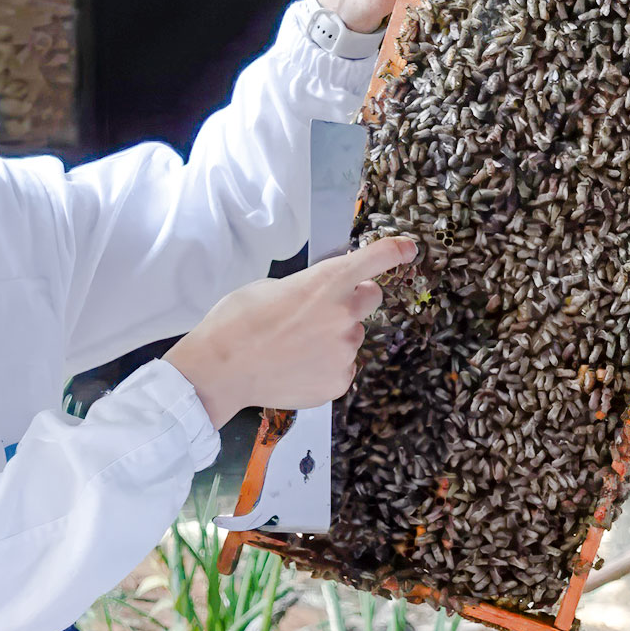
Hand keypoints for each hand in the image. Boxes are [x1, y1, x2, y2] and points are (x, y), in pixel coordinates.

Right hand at [164, 237, 418, 428]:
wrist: (220, 371)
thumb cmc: (235, 323)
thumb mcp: (270, 287)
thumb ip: (307, 287)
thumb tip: (321, 296)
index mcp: (326, 282)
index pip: (376, 259)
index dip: (396, 251)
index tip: (408, 249)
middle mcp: (344, 315)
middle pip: (371, 298)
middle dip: (353, 299)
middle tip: (320, 310)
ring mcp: (345, 352)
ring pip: (350, 338)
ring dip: (332, 338)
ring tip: (292, 348)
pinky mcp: (339, 382)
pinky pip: (341, 368)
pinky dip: (323, 367)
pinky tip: (294, 367)